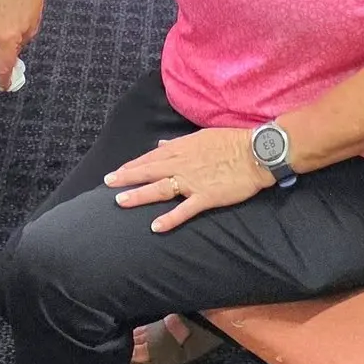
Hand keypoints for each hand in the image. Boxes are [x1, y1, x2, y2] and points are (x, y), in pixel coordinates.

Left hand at [102, 128, 274, 232]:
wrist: (256, 152)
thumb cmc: (232, 142)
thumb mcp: (201, 136)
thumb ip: (178, 143)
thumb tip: (160, 145)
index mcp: (181, 149)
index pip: (150, 158)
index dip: (132, 165)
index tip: (117, 171)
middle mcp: (182, 164)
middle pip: (148, 171)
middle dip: (126, 177)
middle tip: (107, 183)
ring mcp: (193, 181)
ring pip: (160, 188)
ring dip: (139, 195)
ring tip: (120, 202)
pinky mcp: (206, 196)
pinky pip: (184, 210)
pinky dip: (169, 218)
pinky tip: (155, 226)